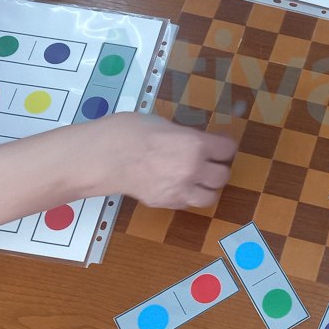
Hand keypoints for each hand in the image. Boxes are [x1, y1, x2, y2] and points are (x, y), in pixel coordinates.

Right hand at [93, 113, 235, 209]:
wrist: (101, 157)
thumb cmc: (127, 132)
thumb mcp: (164, 124)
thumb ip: (185, 136)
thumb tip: (194, 141)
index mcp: (195, 144)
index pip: (227, 150)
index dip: (224, 145)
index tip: (219, 142)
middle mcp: (193, 169)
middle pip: (223, 175)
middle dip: (218, 167)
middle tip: (209, 161)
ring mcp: (180, 189)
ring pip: (210, 197)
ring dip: (206, 187)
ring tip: (196, 179)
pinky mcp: (165, 203)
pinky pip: (187, 204)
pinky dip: (186, 196)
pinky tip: (176, 186)